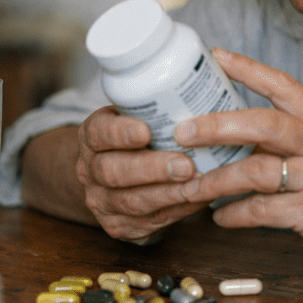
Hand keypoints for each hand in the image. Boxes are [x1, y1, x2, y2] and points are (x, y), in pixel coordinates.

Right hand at [75, 106, 205, 243]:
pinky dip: (178, 211)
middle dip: (152, 169)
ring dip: (169, 194)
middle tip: (185, 164)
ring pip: (132, 202)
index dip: (121, 133)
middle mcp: (90, 170)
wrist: (113, 176)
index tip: (146, 131)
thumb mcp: (136, 115)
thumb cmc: (139, 136)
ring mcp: (102, 202)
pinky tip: (200, 199)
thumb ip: (159, 104)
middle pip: (114, 172)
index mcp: (92, 136)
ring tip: (198, 184)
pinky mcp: (119, 227)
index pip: (99, 133)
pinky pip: (149, 222)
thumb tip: (213, 75)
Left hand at [175, 48, 302, 275]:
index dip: (248, 68)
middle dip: (219, 124)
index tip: (215, 55)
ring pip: (258, 170)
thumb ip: (292, 140)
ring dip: (217, 179)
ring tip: (191, 186)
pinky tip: (220, 217)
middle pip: (266, 123)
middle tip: (183, 130)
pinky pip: (264, 211)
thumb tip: (236, 135)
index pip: (284, 85)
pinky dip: (235, 214)